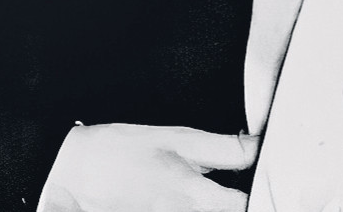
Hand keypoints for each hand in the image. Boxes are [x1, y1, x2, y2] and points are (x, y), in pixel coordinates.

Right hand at [38, 123, 257, 211]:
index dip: (265, 194)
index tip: (271, 185)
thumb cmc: (120, 152)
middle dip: (242, 201)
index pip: (246, 207)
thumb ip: (225, 148)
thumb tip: (261, 147)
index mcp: (193, 196)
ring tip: (226, 192)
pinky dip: (200, 209)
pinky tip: (201, 198)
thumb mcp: (178, 138)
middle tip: (253, 187)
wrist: (71, 174)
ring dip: (223, 204)